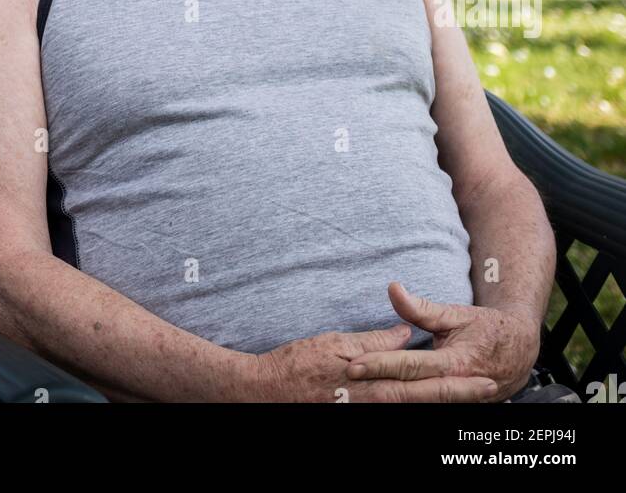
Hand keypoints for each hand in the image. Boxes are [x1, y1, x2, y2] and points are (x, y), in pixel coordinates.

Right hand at [254, 320, 499, 402]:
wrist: (262, 391)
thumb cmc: (296, 364)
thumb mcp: (334, 344)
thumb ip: (373, 342)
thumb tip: (405, 335)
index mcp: (368, 381)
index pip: (419, 382)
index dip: (453, 382)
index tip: (482, 377)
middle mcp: (369, 403)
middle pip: (422, 402)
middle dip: (458, 398)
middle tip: (490, 391)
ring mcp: (363, 414)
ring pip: (409, 411)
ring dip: (440, 405)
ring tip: (473, 399)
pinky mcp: (356, 418)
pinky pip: (390, 415)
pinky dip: (413, 410)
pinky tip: (430, 405)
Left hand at [343, 282, 540, 401]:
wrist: (521, 352)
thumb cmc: (487, 329)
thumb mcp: (456, 314)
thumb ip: (422, 308)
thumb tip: (393, 289)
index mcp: (456, 364)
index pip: (411, 367)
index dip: (382, 364)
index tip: (355, 362)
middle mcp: (457, 389)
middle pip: (410, 393)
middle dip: (377, 387)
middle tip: (347, 380)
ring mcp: (458, 403)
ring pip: (418, 405)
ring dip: (388, 398)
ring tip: (358, 392)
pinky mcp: (457, 407)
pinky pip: (427, 406)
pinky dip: (405, 402)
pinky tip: (382, 396)